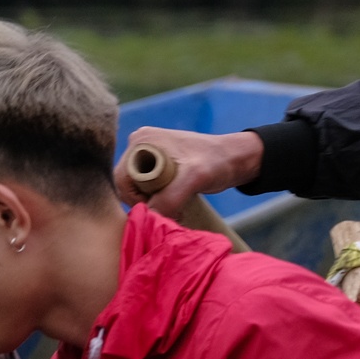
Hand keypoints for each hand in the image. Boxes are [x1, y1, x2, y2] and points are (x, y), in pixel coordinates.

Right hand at [114, 127, 263, 213]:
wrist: (237, 158)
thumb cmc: (218, 162)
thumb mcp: (193, 179)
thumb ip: (168, 198)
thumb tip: (147, 218)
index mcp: (141, 140)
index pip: (122, 179)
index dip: (136, 198)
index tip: (159, 207)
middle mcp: (139, 144)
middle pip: (127, 185)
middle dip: (145, 201)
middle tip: (169, 210)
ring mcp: (147, 154)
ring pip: (136, 189)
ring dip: (152, 203)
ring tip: (175, 207)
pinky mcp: (156, 163)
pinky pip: (146, 187)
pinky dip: (157, 199)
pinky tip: (174, 203)